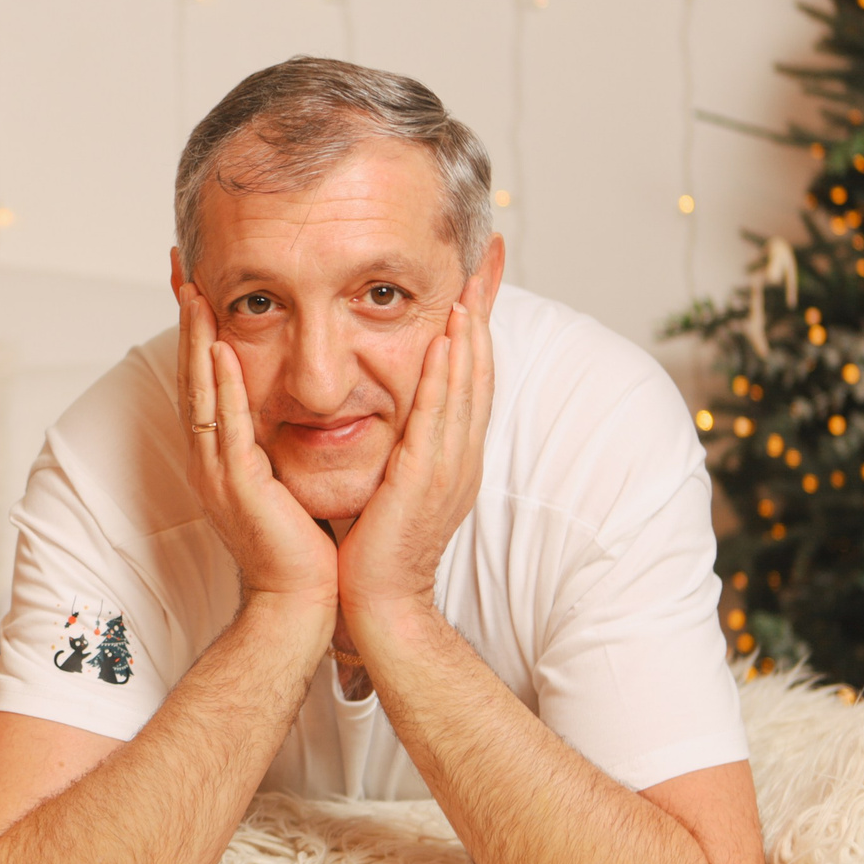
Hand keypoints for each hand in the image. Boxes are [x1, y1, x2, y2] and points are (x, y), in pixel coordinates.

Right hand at [177, 284, 338, 609]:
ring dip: (196, 338)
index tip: (198, 280)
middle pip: (192, 373)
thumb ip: (283, 437)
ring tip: (195, 290)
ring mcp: (217, 471)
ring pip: (201, 391)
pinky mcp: (237, 485)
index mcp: (222, 452)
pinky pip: (225, 425)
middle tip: (182, 266)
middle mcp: (210, 456)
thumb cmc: (303, 543)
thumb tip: (303, 399)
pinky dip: (221, 384)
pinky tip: (220, 349)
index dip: (199, 327)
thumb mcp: (288, 475)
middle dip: (187, 318)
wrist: (301, 600)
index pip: (206, 376)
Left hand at [337, 295, 493, 624]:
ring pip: (467, 388)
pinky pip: (441, 417)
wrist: (375, 601)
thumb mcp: (392, 479)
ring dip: (471, 335)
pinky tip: (449, 342)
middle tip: (490, 261)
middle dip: (485, 314)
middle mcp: (460, 455)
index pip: (471, 376)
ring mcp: (449, 468)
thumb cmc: (374, 543)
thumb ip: (397, 442)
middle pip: (480, 370)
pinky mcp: (426, 480)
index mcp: (452, 454)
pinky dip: (448, 376)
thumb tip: (384, 406)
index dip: (478, 326)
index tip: (479, 278)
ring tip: (470, 287)